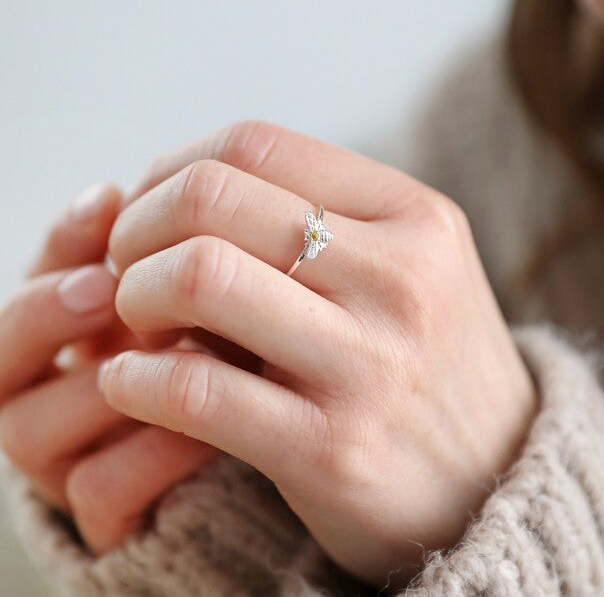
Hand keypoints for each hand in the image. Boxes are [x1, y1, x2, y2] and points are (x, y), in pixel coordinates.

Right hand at [0, 184, 217, 552]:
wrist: (266, 434)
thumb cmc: (233, 346)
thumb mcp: (215, 293)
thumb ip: (193, 251)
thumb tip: (197, 188)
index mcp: (70, 326)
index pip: (39, 274)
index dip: (63, 237)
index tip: (109, 200)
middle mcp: (51, 386)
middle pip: (1, 349)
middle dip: (47, 311)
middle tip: (106, 286)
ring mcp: (68, 454)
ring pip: (30, 428)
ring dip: (109, 389)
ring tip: (184, 361)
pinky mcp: (104, 512)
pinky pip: (98, 489)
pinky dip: (150, 456)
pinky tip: (206, 432)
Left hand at [99, 121, 536, 586]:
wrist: (494, 478)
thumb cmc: (427, 364)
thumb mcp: (407, 268)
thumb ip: (316, 221)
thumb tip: (180, 193)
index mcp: (414, 216)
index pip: (253, 144)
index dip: (171, 172)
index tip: (148, 215)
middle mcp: (401, 278)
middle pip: (210, 199)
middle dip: (136, 229)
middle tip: (128, 269)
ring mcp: (370, 365)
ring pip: (197, 278)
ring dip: (133, 296)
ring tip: (138, 324)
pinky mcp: (333, 450)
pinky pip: (195, 391)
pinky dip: (135, 379)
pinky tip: (130, 382)